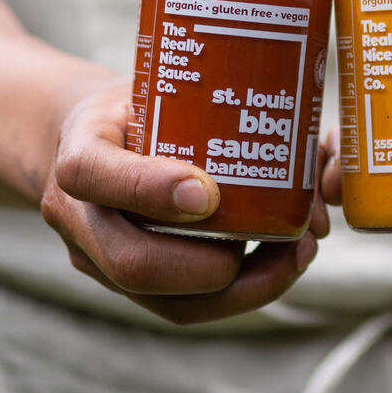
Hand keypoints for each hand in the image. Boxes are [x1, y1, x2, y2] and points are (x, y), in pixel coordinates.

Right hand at [40, 78, 326, 324]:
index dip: (152, 189)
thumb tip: (312, 144)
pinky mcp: (132, 284)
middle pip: (131, 263)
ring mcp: (101, 260)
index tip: (209, 192)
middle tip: (274, 237)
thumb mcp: (155, 85)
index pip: (93, 174)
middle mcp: (79, 217)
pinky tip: (282, 265)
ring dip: (242, 289)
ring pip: (166, 301)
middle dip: (211, 264)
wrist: (86, 140)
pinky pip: (185, 307)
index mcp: (78, 152)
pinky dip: (241, 294)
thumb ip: (211, 103)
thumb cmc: (138, 106)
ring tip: (296, 255)